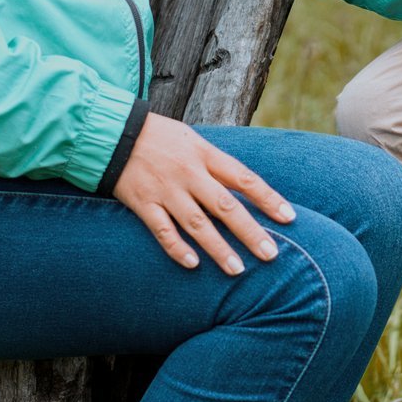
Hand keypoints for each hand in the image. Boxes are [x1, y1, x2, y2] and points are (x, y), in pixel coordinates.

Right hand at [113, 113, 296, 273]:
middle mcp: (189, 173)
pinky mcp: (143, 203)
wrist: (113, 131)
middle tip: (271, 254)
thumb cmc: (159, 136)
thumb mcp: (193, 140)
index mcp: (205, 154)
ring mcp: (166, 190)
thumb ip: (215, 163)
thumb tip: (243, 187)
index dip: (268, 198)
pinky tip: (193, 264)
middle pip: (226, 206)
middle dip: (250, 232)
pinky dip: (177, 248)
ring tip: (237, 270)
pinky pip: (162, 230)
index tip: (289, 217)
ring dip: (218, 248)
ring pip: (197, 224)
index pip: (244, 178)